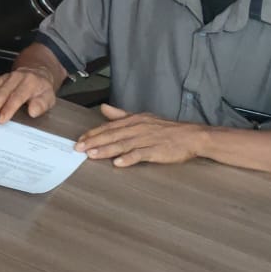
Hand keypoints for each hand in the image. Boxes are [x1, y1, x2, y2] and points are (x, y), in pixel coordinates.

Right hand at [0, 69, 55, 123]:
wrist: (37, 73)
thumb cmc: (41, 90)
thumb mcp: (49, 97)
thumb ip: (42, 104)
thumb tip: (33, 111)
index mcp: (29, 82)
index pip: (17, 96)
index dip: (8, 108)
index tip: (1, 120)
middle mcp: (14, 78)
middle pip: (1, 92)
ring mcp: (3, 78)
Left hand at [77, 105, 205, 166]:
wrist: (191, 136)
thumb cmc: (166, 129)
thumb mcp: (142, 118)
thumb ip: (121, 115)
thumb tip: (103, 108)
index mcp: (134, 120)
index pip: (109, 127)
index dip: (93, 134)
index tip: (80, 140)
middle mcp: (138, 128)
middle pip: (113, 135)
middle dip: (94, 142)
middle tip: (79, 149)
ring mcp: (147, 139)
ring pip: (123, 144)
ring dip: (106, 150)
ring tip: (92, 155)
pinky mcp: (157, 150)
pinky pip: (141, 154)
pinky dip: (129, 158)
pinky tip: (118, 163)